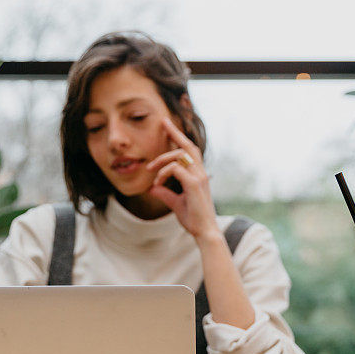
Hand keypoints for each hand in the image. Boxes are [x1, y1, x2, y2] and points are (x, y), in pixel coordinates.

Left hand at [146, 117, 219, 240]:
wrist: (204, 232)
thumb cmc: (194, 219)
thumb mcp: (176, 204)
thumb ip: (165, 194)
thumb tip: (151, 189)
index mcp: (198, 175)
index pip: (189, 151)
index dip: (178, 137)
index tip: (167, 126)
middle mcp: (200, 172)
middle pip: (188, 145)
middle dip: (175, 132)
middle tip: (162, 122)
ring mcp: (198, 177)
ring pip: (179, 155)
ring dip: (161, 160)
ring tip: (150, 170)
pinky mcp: (194, 184)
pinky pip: (175, 168)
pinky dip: (163, 173)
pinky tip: (157, 184)